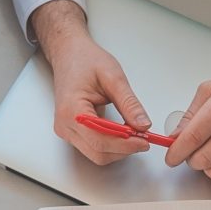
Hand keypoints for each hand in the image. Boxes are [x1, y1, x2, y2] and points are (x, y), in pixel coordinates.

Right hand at [34, 0, 155, 165]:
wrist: (69, 54)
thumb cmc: (85, 61)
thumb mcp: (113, 77)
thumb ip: (129, 103)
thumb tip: (143, 125)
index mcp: (72, 110)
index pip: (100, 140)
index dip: (125, 144)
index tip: (145, 140)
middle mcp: (65, 125)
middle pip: (98, 153)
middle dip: (124, 149)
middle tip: (144, 138)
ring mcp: (67, 131)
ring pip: (97, 155)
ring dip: (119, 149)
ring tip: (135, 133)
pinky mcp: (72, 132)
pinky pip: (94, 148)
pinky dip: (112, 145)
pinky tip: (123, 133)